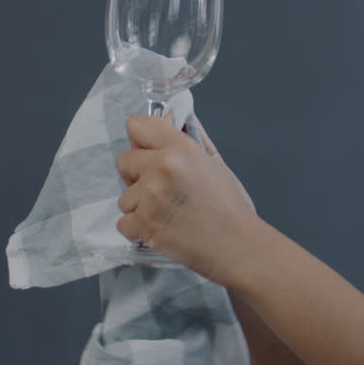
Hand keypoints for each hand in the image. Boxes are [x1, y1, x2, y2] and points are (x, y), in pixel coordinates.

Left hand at [114, 113, 261, 284]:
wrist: (239, 246)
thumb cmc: (232, 207)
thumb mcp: (217, 165)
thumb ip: (193, 139)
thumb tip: (173, 118)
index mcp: (181, 148)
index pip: (137, 125)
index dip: (142, 141)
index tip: (151, 153)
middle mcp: (162, 167)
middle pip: (124, 160)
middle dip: (138, 175)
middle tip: (163, 190)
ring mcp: (151, 196)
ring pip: (124, 196)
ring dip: (141, 206)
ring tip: (168, 214)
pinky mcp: (144, 225)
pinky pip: (124, 222)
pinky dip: (139, 229)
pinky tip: (162, 229)